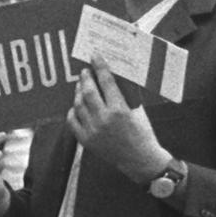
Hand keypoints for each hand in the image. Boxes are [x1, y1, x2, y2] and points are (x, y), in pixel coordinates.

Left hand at [67, 70, 170, 184]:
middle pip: (88, 92)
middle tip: (85, 71)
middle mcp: (104, 119)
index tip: (95, 57)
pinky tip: (77, 105)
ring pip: (78, 105)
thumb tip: (114, 77)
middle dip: (85, 78)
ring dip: (78, 92)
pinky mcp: (86, 140)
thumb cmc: (142, 133)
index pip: (106, 82)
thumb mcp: (138, 110)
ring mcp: (93, 131)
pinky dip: (73, 110)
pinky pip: (73, 121)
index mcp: (120, 109)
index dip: (99, 67)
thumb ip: (125, 95)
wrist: (139, 160)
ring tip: (81, 85)